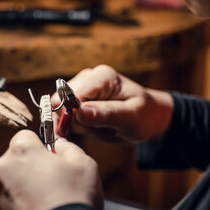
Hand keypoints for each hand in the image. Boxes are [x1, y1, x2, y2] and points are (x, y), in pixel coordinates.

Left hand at [0, 130, 102, 209]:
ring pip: (11, 183)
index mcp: (21, 151)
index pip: (26, 136)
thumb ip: (68, 147)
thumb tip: (60, 144)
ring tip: (47, 200)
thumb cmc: (74, 200)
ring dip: (24, 187)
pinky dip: (20, 206)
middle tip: (52, 180)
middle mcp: (2, 170)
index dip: (41, 146)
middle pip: (16, 160)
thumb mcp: (83, 164)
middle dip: (31, 166)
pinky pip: (10, 204)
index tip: (51, 156)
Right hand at [52, 65, 172, 143]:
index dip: (68, 114)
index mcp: (103, 78)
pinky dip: (73, 123)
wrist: (149, 116)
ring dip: (72, 123)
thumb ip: (106, 115)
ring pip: (60, 107)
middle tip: (88, 132)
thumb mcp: (131, 119)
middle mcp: (89, 77)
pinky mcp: (79, 96)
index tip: (75, 131)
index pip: (71, 94)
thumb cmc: (144, 116)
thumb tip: (78, 112)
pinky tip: (88, 127)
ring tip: (94, 128)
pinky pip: (65, 112)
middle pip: (60, 99)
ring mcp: (82, 85)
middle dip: (69, 120)